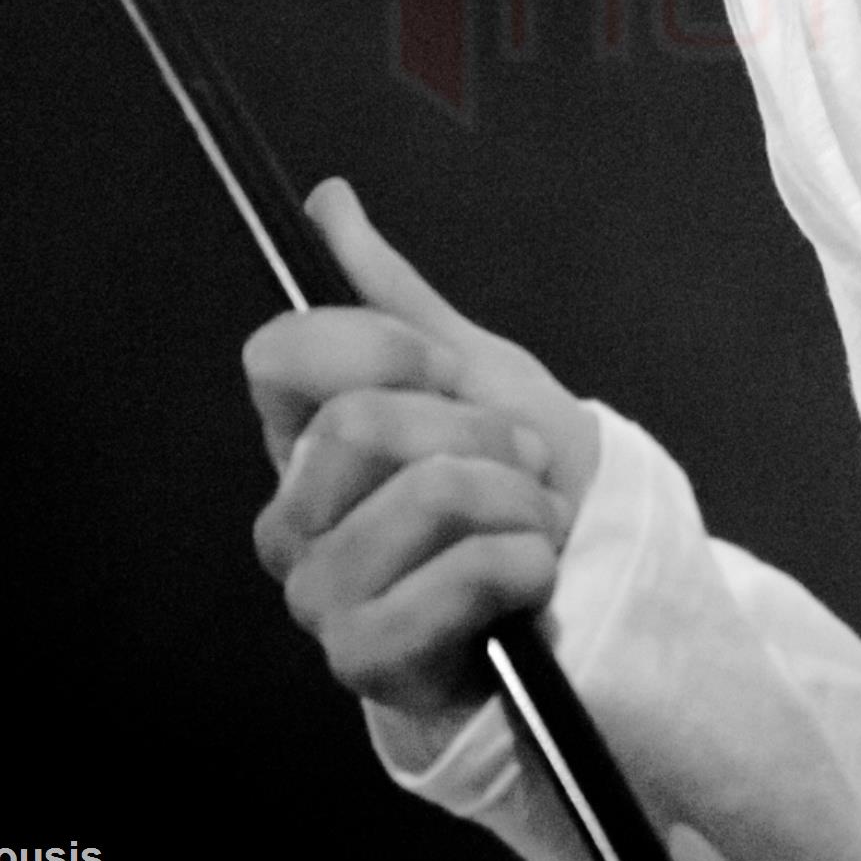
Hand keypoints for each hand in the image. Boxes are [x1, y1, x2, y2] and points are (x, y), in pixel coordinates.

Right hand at [245, 178, 600, 744]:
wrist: (581, 582)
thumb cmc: (516, 475)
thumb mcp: (470, 369)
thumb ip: (389, 291)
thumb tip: (327, 198)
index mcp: (298, 437)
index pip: (279, 356)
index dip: (381, 349)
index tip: (446, 373)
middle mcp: (288, 517)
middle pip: (360, 423)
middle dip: (475, 431)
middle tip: (519, 460)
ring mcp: (318, 596)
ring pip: (422, 495)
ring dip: (515, 499)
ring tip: (535, 521)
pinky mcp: (364, 663)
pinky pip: (456, 580)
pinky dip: (522, 562)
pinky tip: (533, 575)